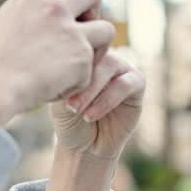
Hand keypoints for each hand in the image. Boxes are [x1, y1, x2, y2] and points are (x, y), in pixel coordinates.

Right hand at [0, 0, 116, 124]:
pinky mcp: (82, 60)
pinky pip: (94, 65)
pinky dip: (80, 78)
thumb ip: (32, 5)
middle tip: (82, 23)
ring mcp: (71, 34)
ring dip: (97, 44)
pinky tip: (61, 84)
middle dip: (92, 7)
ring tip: (77, 60)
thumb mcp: (8, 19)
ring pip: (106, 29)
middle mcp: (54, 9)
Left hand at [49, 46, 144, 160]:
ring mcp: (122, 68)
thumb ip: (66, 82)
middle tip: (69, 104)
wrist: (84, 146)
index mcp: (83, 54)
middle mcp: (104, 57)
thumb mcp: (59, 100)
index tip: (53, 88)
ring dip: (92, 90)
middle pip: (95, 54)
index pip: (77, 44)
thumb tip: (72, 68)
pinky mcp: (137, 84)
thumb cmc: (68, 120)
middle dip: (81, 81)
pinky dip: (107, 100)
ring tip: (77, 111)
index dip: (66, 63)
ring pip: (111, 65)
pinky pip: (126, 84)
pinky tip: (91, 116)